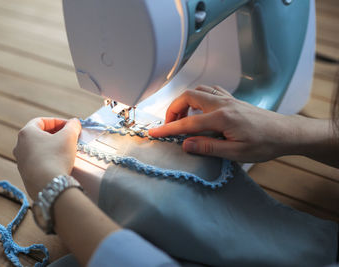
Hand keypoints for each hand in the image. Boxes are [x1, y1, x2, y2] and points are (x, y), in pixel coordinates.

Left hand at [13, 117, 80, 198]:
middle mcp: (19, 146)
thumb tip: (75, 122)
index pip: (41, 121)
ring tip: (65, 150)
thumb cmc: (56, 157)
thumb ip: (73, 126)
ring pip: (37, 149)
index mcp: (26, 133)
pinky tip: (58, 164)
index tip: (69, 126)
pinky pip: (37, 162)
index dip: (57, 121)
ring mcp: (20, 161)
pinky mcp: (25, 174)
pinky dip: (47, 159)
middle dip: (55, 134)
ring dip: (51, 147)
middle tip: (68, 137)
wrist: (48, 185)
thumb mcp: (69, 137)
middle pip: (38, 135)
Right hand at [148, 86, 300, 162]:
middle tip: (170, 125)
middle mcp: (222, 104)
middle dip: (173, 109)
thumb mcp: (236, 153)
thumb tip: (185, 145)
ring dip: (185, 102)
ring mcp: (228, 99)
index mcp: (222, 118)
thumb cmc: (265, 144)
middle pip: (188, 96)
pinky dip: (199, 97)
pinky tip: (200, 109)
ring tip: (183, 118)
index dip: (167, 129)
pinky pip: (210, 90)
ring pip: (198, 90)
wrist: (285, 133)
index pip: (187, 123)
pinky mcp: (232, 99)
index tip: (153, 133)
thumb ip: (209, 148)